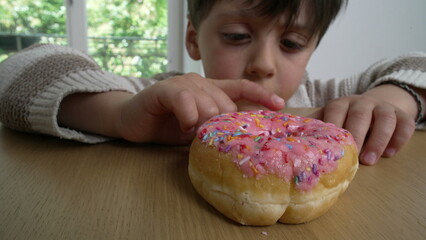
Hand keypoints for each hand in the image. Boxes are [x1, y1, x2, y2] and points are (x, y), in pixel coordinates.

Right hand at [117, 73, 284, 143]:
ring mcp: (182, 84)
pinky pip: (185, 100)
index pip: (241, 87)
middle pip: (226, 104)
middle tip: (211, 138)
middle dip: (222, 125)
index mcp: (210, 90)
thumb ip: (215, 129)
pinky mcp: (165, 89)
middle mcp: (200, 83)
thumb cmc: (167, 126)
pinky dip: (188, 117)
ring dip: (203, 124)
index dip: (261, 95)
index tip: (280, 106)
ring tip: (192, 134)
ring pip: (208, 103)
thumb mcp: (197, 129)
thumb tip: (239, 141)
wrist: (132, 121)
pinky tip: (184, 127)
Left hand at [310, 92, 415, 164]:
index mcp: (340, 104)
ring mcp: (383, 108)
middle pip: (359, 115)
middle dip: (356, 135)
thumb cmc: (345, 118)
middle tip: (351, 156)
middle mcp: (361, 103)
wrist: (376, 105)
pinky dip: (399, 139)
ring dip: (378, 139)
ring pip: (384, 119)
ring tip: (369, 160)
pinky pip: (404, 124)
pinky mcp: (402, 115)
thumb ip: (313, 126)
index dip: (333, 126)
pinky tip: (390, 154)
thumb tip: (286, 137)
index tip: (329, 147)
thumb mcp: (329, 119)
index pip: (335, 111)